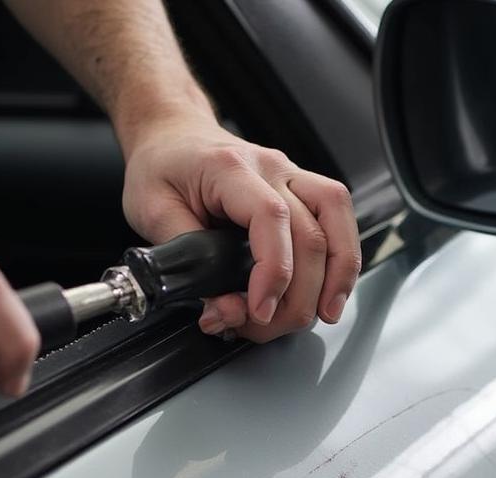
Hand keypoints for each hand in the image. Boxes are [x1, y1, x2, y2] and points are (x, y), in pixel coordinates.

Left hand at [121, 115, 361, 342]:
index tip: (259, 310)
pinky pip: (339, 220)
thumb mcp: (152, 215)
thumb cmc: (162, 169)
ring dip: (339, 275)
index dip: (274, 272)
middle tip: (272, 324)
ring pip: (338, 220)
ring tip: (326, 312)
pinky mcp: (303, 190)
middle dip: (299, 294)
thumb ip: (188, 266)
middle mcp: (270, 168)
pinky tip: (332, 289)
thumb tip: (226, 311)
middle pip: (310, 233)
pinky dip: (342, 260)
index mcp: (229, 168)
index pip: (271, 218)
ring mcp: (292, 176)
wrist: (171, 134)